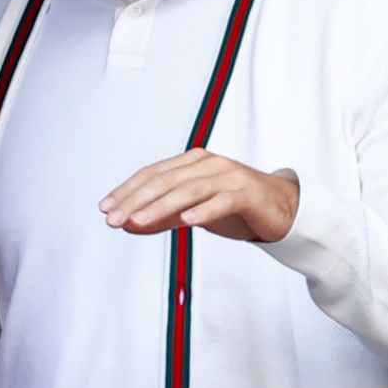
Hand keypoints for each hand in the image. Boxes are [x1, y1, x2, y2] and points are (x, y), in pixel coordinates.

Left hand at [99, 149, 299, 241]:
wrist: (282, 209)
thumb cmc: (235, 207)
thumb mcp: (192, 212)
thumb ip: (162, 216)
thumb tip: (127, 224)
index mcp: (191, 162)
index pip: (152, 174)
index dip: (127, 190)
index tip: (105, 207)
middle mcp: (207, 164)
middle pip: (164, 181)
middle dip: (135, 200)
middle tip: (113, 218)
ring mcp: (228, 176)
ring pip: (188, 190)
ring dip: (160, 207)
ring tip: (138, 221)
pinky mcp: (246, 193)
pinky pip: (222, 201)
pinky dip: (203, 210)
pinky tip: (186, 221)